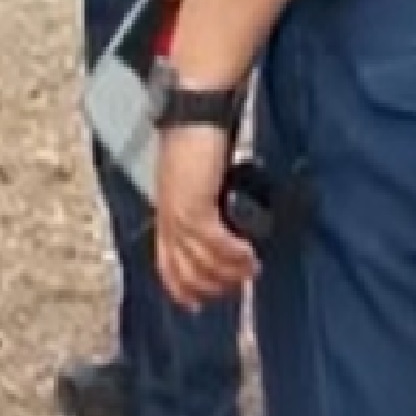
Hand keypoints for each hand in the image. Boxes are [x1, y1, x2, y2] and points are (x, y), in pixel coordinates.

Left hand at [153, 126, 258, 308]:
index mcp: (164, 211)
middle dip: (211, 285)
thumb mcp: (195, 179)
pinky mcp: (195, 206)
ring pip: (202, 261)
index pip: (166, 263)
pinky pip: (215, 243)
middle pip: (184, 270)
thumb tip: (220, 222)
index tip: (199, 303)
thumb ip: (201, 203)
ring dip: (229, 271)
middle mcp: (167, 217)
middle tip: (238, 285)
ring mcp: (179, 213)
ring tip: (251, 271)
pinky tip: (248, 257)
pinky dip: (233, 254)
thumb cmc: (197, 138)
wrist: (194, 112)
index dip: (181, 288)